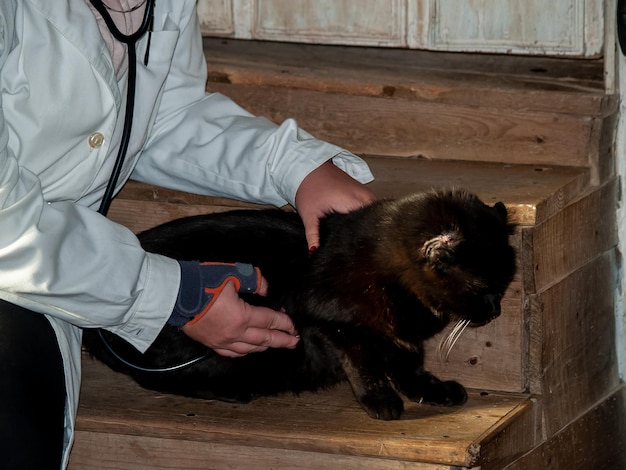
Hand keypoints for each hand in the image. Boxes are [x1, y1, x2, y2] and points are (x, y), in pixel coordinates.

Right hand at [182, 279, 299, 357]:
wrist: (174, 295)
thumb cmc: (203, 282)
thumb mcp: (233, 273)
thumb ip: (254, 280)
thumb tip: (265, 290)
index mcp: (241, 316)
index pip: (270, 321)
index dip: (284, 323)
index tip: (294, 326)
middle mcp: (234, 333)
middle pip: (264, 339)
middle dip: (282, 340)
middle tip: (295, 342)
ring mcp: (222, 341)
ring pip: (250, 348)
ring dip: (266, 346)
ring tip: (277, 344)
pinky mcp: (211, 344)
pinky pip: (234, 352)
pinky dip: (247, 351)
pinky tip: (251, 349)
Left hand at [295, 161, 374, 248]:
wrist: (308, 167)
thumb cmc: (308, 189)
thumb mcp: (309, 215)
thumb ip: (313, 235)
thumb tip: (314, 253)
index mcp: (353, 203)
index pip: (366, 226)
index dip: (362, 239)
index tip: (357, 251)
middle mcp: (364, 197)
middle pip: (372, 220)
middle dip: (366, 233)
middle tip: (357, 248)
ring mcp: (366, 192)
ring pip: (372, 214)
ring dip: (366, 225)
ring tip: (358, 239)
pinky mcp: (363, 191)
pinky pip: (370, 207)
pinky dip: (365, 217)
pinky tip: (357, 227)